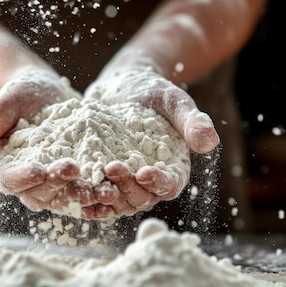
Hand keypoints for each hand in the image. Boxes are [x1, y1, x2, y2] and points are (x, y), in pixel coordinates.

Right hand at [0, 66, 91, 214]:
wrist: (46, 93)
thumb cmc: (19, 96)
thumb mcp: (3, 106)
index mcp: (7, 170)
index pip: (11, 180)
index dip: (24, 177)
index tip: (37, 169)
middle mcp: (31, 184)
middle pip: (43, 193)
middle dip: (59, 185)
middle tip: (74, 170)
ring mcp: (56, 184)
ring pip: (68, 196)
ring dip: (84, 195)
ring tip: (101, 186)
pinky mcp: (79, 180)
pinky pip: (89, 190)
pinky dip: (101, 190)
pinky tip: (117, 186)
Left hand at [75, 68, 219, 217]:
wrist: (122, 87)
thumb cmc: (154, 91)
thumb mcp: (174, 101)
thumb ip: (192, 120)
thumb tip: (211, 142)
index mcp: (174, 169)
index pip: (170, 185)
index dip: (159, 183)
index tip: (145, 173)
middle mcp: (149, 182)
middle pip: (141, 197)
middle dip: (126, 186)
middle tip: (111, 168)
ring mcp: (125, 183)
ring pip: (116, 200)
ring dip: (105, 193)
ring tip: (92, 178)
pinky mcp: (102, 178)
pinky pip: (95, 192)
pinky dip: (87, 193)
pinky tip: (74, 186)